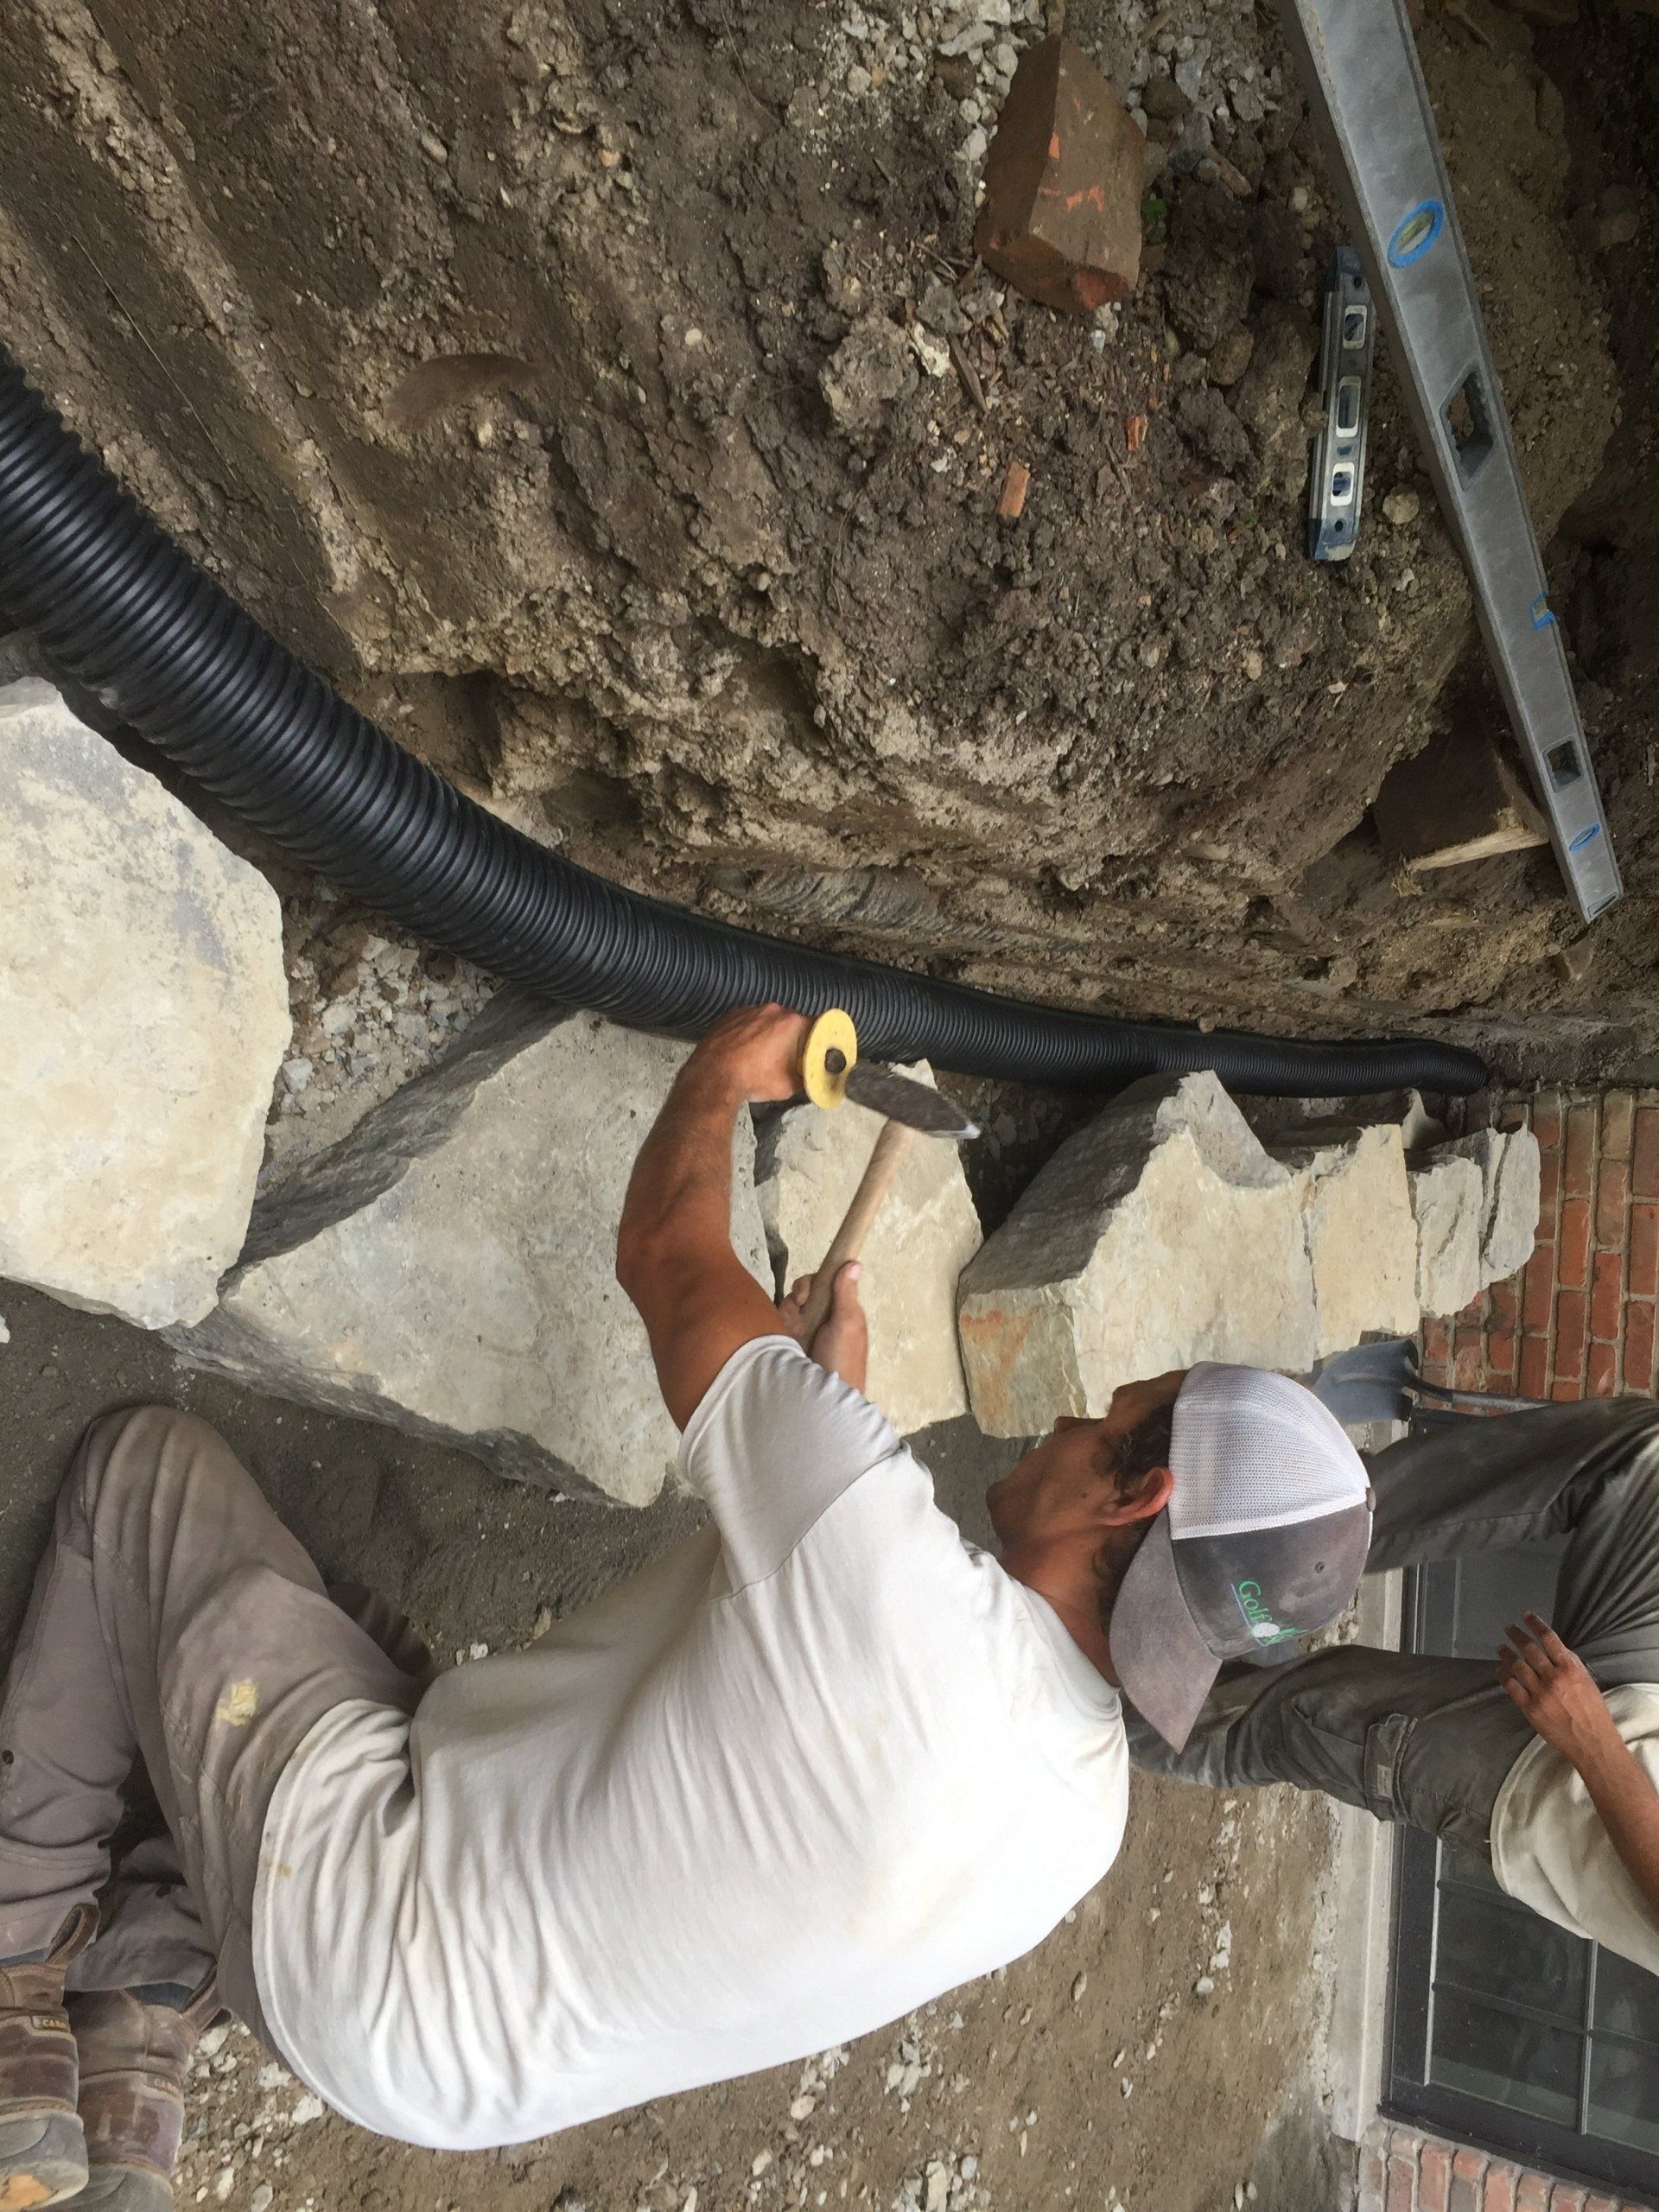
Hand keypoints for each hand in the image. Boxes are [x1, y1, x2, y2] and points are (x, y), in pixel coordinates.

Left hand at [689, 1004, 810, 1103]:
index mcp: (792, 1022)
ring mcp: (749, 1010)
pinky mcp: (731, 1015)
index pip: (816, 1027)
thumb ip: (805, 1077)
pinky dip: (750, 1033)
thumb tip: (809, 1075)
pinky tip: (746, 1051)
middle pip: (791, 1022)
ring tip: (763, 1056)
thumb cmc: (750, 1079)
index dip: (816, 1041)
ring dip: (770, 1034)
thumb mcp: (788, 1086)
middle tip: (788, 1058)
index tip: (813, 1053)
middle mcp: (772, 1010)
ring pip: (768, 1020)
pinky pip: (748, 1022)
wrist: (712, 1077)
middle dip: (792, 1038)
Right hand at [779, 1262, 867, 1390]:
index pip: (822, 1283)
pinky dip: (781, 1330)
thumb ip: (846, 1294)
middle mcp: (821, 1317)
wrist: (826, 1400)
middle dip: (796, 1302)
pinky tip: (787, 1341)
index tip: (805, 1294)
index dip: (810, 1283)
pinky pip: (778, 1326)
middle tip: (800, 1316)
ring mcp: (805, 1331)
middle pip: (800, 1294)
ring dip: (789, 1319)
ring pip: (787, 1309)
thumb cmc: (843, 1360)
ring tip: (795, 1336)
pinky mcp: (790, 1344)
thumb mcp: (847, 1324)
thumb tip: (854, 1262)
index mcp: (840, 1310)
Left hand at [1497, 1613, 1619, 1764]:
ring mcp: (1539, 1692)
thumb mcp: (1586, 1680)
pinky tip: (1500, 1669)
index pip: (1549, 1638)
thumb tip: (1552, 1648)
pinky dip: (1503, 1675)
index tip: (1526, 1616)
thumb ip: (1569, 1663)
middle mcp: (1553, 1677)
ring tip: (1500, 1647)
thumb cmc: (1592, 1710)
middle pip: (1529, 1649)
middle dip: (1516, 1635)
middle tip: (1508, 1629)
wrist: (1590, 1741)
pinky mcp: (1529, 1707)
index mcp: (1570, 1668)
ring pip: (1516, 1665)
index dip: (1535, 1624)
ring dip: (1506, 1653)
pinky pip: (1511, 1686)